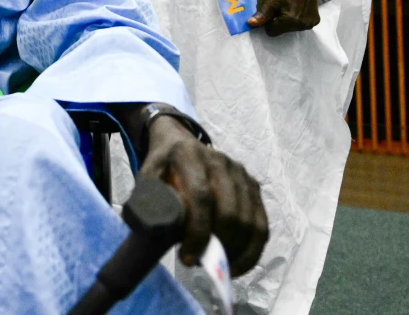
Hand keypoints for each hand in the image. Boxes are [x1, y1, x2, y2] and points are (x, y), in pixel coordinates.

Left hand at [140, 116, 267, 275]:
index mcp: (189, 155)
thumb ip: (150, 201)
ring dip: (235, 252)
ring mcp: (240, 173)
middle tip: (201, 264)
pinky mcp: (253, 186)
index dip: (197, 231)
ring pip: (249, 221)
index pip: (201, 196)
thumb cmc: (162, 167)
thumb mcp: (148, 177)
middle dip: (218, 245)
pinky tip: (237, 265)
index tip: (187, 257)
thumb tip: (158, 237)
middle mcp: (220, 161)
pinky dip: (252, 251)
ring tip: (216, 267)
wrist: (179, 141)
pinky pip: (261, 225)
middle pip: (230, 211)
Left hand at [248, 0, 322, 35]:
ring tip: (289, 6)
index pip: (272, 31)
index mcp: (291, 21)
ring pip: (291, 28)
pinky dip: (297, 18)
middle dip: (278, 21)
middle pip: (282, 30)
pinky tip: (297, 7)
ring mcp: (310, 23)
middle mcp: (303, 25)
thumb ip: (263, 14)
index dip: (268, 22)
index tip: (271, 12)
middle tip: (280, 7)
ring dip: (288, 20)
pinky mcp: (316, 20)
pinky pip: (301, 24)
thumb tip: (251, 24)